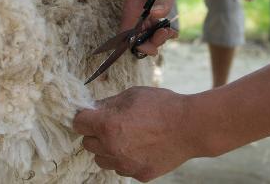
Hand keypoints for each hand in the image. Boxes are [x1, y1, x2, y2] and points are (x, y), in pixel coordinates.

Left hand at [74, 87, 197, 181]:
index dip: (84, 117)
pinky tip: (139, 147)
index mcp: (107, 125)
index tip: (90, 115)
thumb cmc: (162, 106)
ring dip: (107, 149)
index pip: (78, 124)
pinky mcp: (139, 174)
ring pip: (102, 160)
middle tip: (110, 125)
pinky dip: (125, 159)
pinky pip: (121, 168)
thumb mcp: (132, 94)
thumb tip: (94, 108)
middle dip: (95, 133)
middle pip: (87, 143)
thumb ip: (108, 103)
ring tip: (125, 137)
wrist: (190, 127)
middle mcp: (112, 148)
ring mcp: (126, 164)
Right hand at [119, 0, 185, 55]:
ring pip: (143, 31)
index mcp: (133, 2)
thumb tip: (157, 17)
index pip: (126, 32)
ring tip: (172, 33)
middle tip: (168, 35)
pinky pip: (150, 24)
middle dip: (150, 41)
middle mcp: (134, 7)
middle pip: (135, 35)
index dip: (136, 44)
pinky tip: (173, 30)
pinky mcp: (148, 6)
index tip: (153, 50)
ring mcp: (140, 7)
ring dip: (156, 36)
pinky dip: (160, 30)